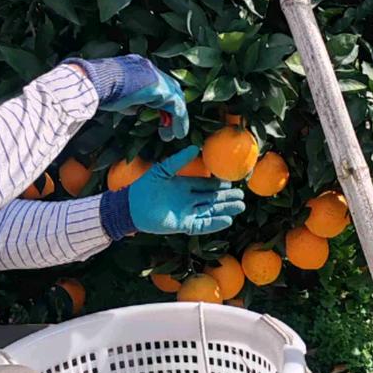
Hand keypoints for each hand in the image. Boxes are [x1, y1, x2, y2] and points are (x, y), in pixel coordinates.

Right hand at [67, 54, 188, 140]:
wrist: (93, 82)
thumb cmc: (96, 88)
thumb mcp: (116, 95)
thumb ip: (129, 101)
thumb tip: (136, 110)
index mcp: (136, 66)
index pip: (155, 83)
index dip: (160, 100)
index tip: (159, 115)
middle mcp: (148, 68)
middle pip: (170, 88)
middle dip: (172, 108)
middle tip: (169, 125)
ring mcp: (155, 76)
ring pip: (176, 98)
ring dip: (177, 118)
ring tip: (173, 135)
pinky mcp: (160, 89)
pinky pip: (177, 107)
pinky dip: (179, 121)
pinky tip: (177, 134)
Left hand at [127, 146, 245, 235]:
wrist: (131, 206)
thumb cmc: (145, 186)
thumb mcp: (163, 169)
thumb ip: (179, 160)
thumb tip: (196, 148)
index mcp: (184, 186)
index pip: (206, 185)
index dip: (218, 184)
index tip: (231, 182)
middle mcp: (188, 200)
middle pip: (212, 199)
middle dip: (227, 198)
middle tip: (242, 196)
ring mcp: (187, 213)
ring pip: (210, 211)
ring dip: (225, 210)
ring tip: (240, 207)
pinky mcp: (183, 225)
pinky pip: (202, 225)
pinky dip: (214, 223)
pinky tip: (227, 220)